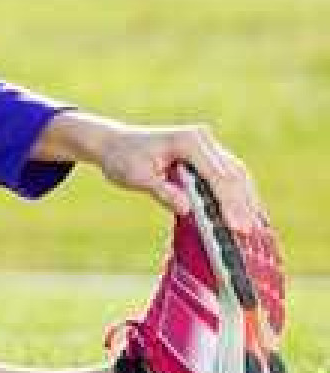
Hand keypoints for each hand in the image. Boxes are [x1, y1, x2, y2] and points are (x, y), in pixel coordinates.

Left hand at [37, 111, 266, 233]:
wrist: (114, 143)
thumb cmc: (122, 159)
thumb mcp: (136, 177)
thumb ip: (162, 191)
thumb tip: (187, 209)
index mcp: (188, 141)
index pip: (216, 175)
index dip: (229, 203)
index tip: (238, 227)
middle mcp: (202, 139)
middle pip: (232, 174)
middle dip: (243, 205)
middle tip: (251, 233)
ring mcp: (207, 145)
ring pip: (236, 173)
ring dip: (247, 199)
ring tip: (257, 227)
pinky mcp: (207, 154)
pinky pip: (229, 174)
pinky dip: (239, 193)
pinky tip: (248, 212)